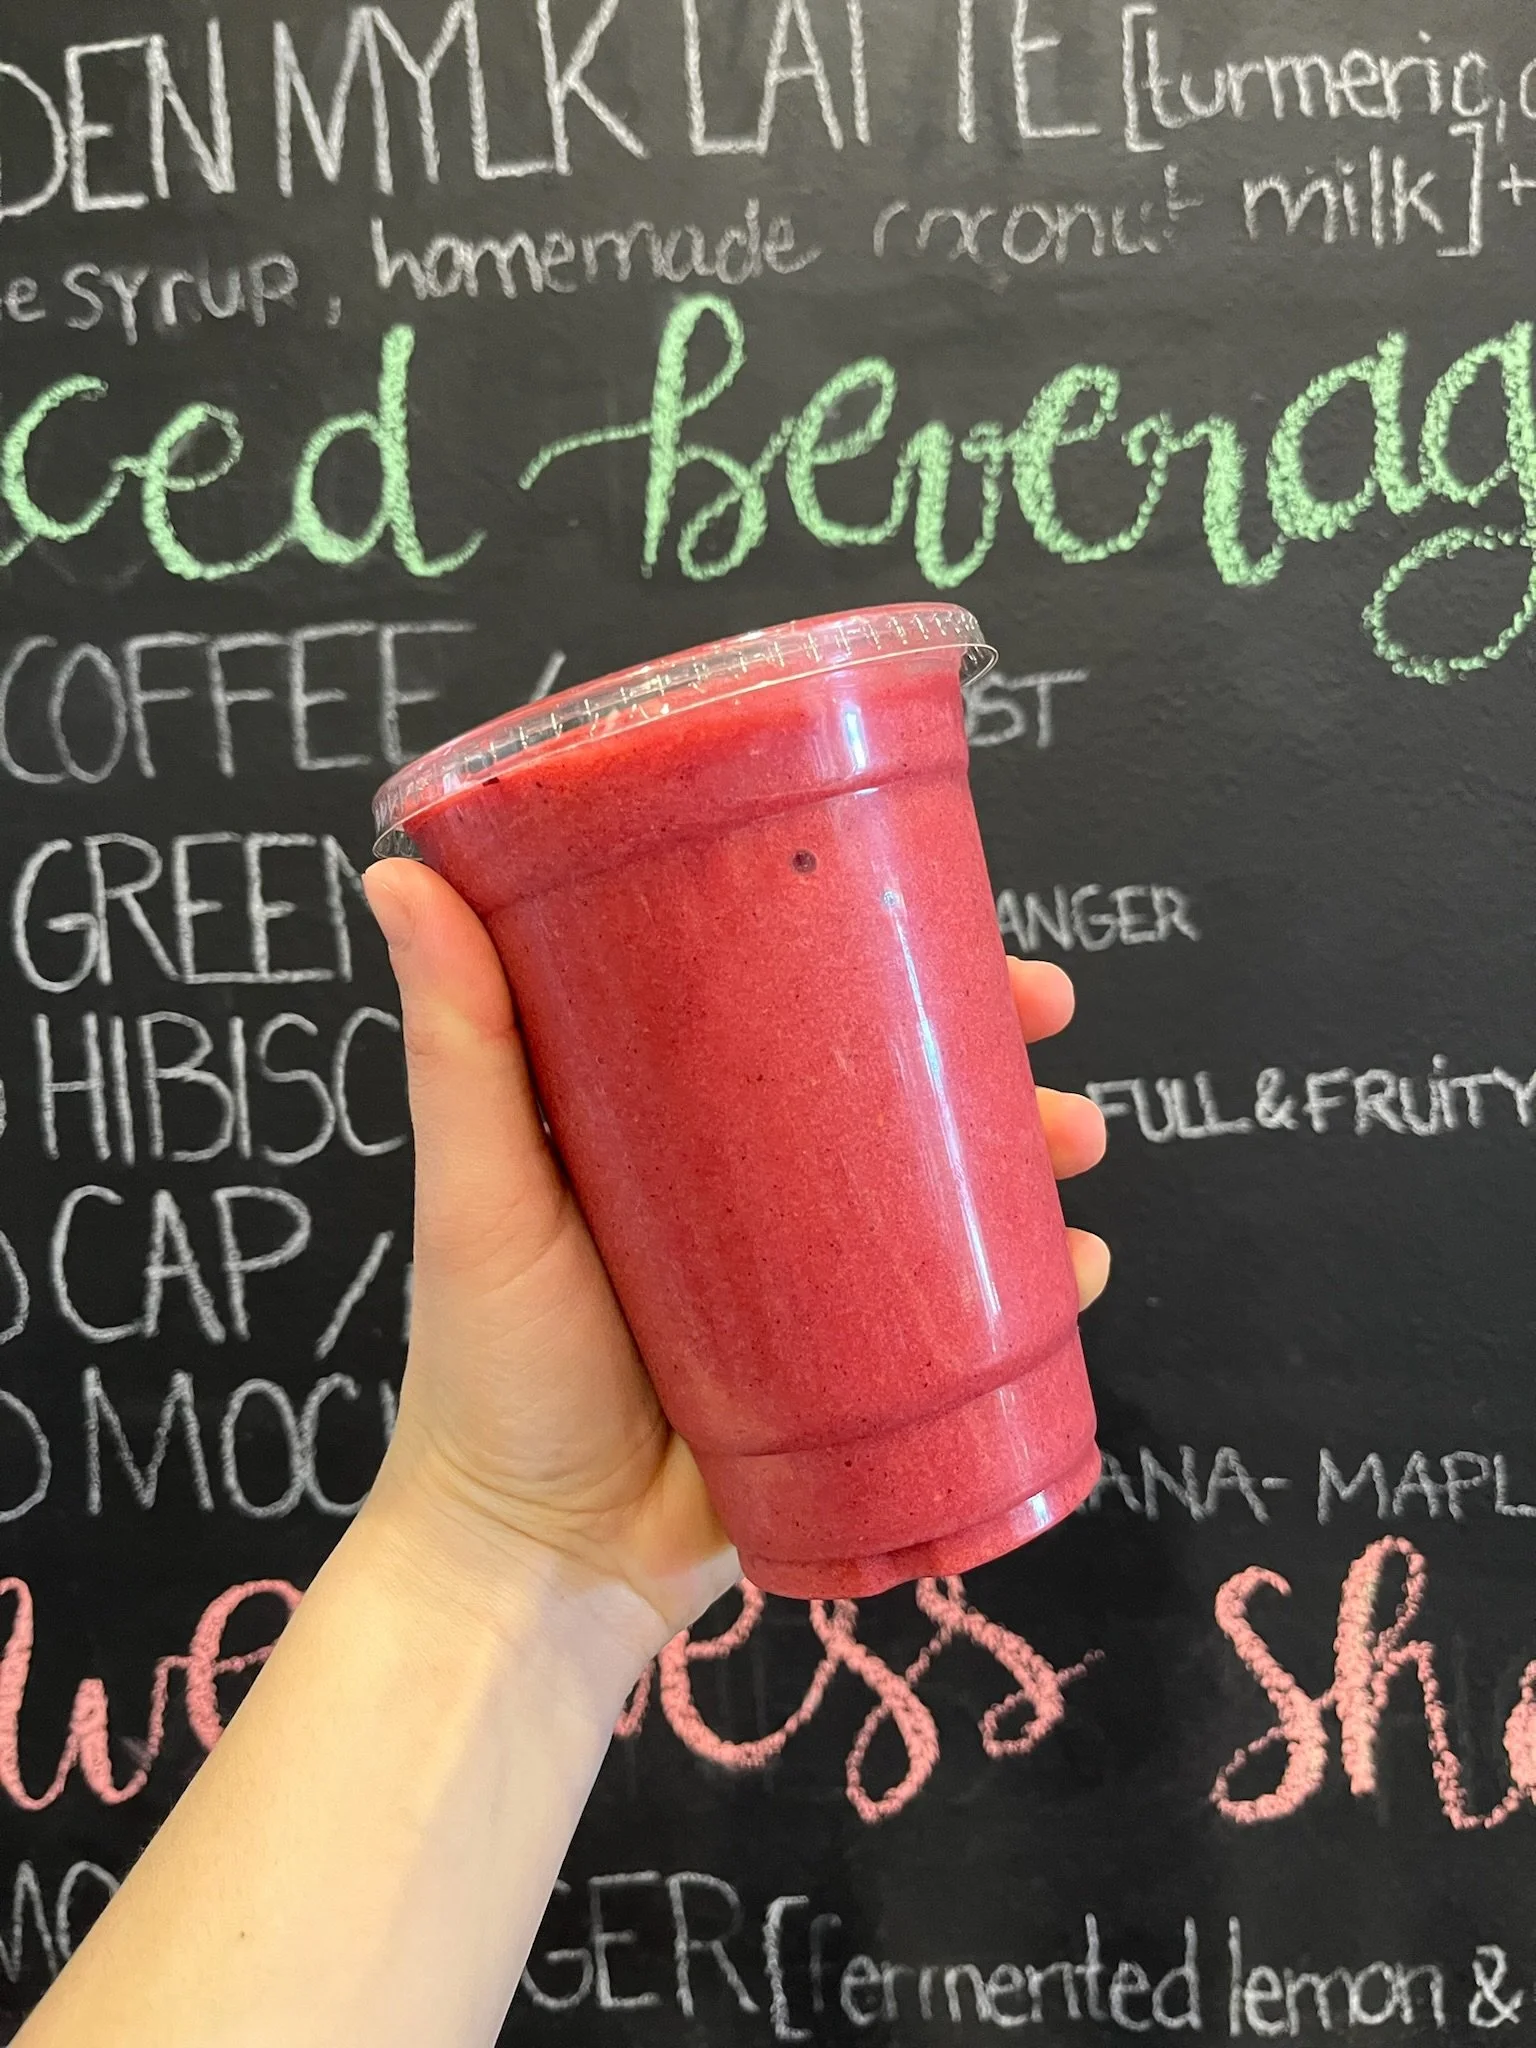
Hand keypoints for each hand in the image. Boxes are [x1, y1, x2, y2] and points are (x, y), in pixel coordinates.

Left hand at [361, 859, 1109, 1666]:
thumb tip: (394, 867)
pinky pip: (960, 1313)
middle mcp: (753, 1185)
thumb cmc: (490, 1370)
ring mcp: (813, 1279)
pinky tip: (1080, 1266)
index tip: (947, 905)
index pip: (783, 1000)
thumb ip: (455, 1045)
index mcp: (671, 1118)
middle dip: (984, 1041)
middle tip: (1047, 1013)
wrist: (538, 1571)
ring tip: (1077, 1137)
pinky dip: (1034, 1284)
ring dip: (1028, 1149)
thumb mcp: (477, 1192)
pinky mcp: (856, 1370)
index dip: (870, 945)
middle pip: (889, 1084)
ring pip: (944, 1188)